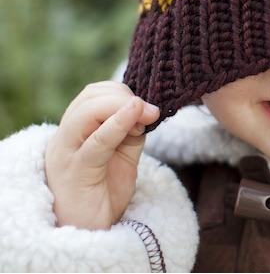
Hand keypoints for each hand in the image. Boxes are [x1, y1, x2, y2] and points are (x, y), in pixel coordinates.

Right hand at [44, 81, 159, 229]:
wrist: (89, 233)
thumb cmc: (104, 192)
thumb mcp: (123, 153)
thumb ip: (132, 130)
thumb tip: (147, 108)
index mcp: (74, 131)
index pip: (92, 94)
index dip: (121, 92)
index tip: (145, 106)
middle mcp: (64, 139)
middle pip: (89, 98)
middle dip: (124, 96)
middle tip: (150, 112)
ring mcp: (67, 155)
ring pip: (87, 113)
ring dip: (122, 107)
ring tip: (146, 118)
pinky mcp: (77, 173)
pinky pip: (97, 142)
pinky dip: (118, 124)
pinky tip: (136, 119)